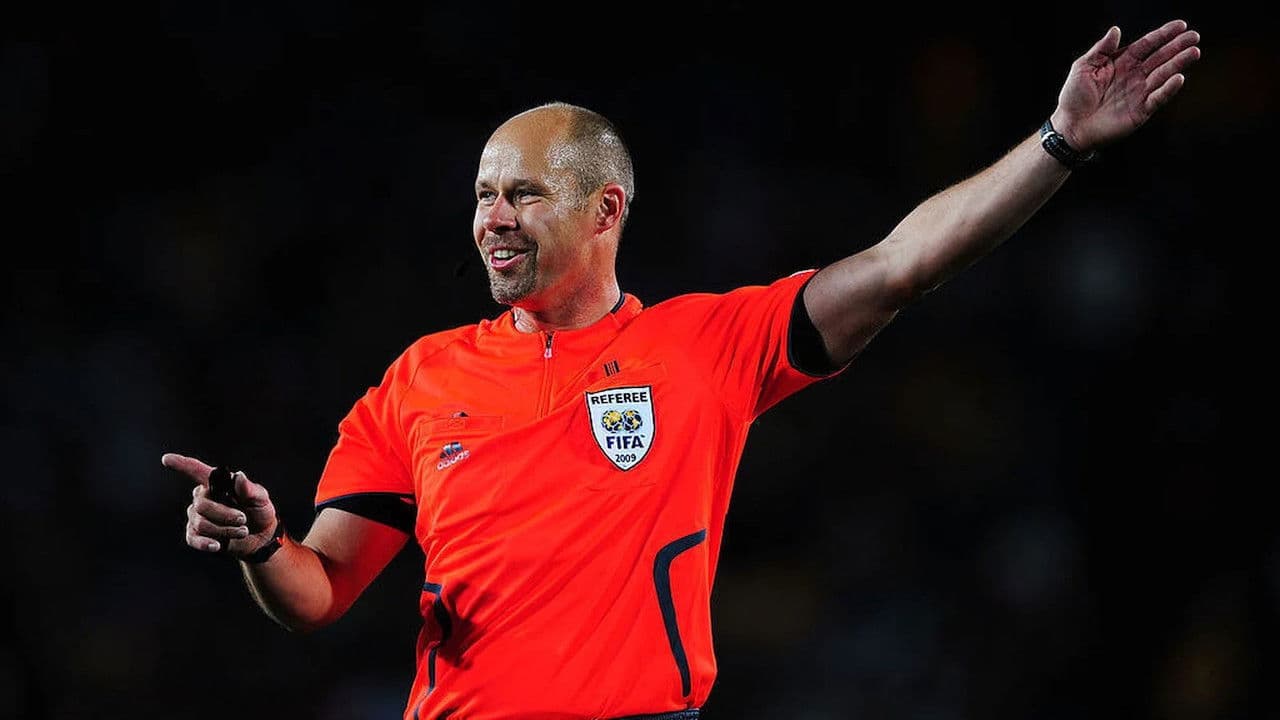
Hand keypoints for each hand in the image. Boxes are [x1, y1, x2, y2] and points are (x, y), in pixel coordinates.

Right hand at [163, 452, 278, 557]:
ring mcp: (198, 517)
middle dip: (224, 514)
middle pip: (201, 505)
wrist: (261, 536)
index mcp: (217, 485)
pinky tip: (217, 545)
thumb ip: (250, 489)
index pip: (195, 471)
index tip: (167, 459)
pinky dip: (205, 543)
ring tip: (242, 531)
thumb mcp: (261, 498)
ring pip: (201, 523)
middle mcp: (203, 498)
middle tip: (243, 519)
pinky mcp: (197, 534)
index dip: (181, 464)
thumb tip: (238, 476)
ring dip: (224, 529)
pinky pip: (193, 538)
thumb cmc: (259, 511)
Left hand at [1051, 19, 1200, 151]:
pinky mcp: (1140, 111)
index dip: (1163, 35)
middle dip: (1177, 47)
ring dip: (1179, 64)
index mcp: (1122, 63)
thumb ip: (1101, 49)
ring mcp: (1139, 93)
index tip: (1180, 25)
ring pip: (1163, 75)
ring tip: (1194, 52)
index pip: (1146, 45)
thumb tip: (1116, 30)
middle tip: (1194, 36)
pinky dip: (1169, 89)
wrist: (1070, 126)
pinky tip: (1179, 78)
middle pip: (1160, 58)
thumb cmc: (1074, 97)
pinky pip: (1158, 98)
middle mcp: (1134, 76)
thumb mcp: (1083, 67)